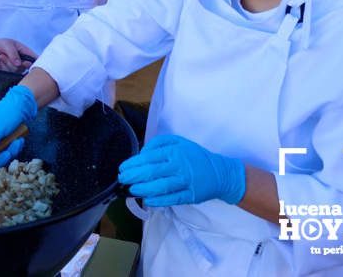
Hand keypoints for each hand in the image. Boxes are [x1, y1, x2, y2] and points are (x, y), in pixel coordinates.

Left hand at [0, 37, 36, 72]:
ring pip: (17, 70)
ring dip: (9, 63)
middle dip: (20, 64)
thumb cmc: (0, 44)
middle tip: (16, 62)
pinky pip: (9, 72)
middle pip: (27, 67)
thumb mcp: (7, 44)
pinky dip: (4, 65)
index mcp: (26, 52)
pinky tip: (0, 58)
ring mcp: (15, 68)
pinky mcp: (8, 72)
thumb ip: (13, 53)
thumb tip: (19, 64)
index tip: (30, 63)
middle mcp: (22, 61)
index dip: (36, 62)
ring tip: (2, 55)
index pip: (35, 58)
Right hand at [0, 85, 37, 175]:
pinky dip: (15, 147)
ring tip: (16, 142)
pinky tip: (19, 140)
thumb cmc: (7, 113)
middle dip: (0, 158)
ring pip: (0, 157)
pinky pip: (8, 152)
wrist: (22, 104)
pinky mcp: (5, 142)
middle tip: (8, 153)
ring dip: (10, 152)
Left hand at [118, 134, 245, 206]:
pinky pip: (172, 198)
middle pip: (152, 172)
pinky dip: (159, 200)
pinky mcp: (191, 195)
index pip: (148, 157)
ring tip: (131, 190)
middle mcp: (179, 166)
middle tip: (123, 179)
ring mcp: (185, 181)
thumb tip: (142, 153)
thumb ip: (159, 144)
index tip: (122, 168)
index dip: (133, 164)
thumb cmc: (195, 156)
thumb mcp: (178, 142)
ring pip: (161, 186)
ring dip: (143, 189)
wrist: (220, 173)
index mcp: (174, 151)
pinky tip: (148, 200)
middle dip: (133, 176)